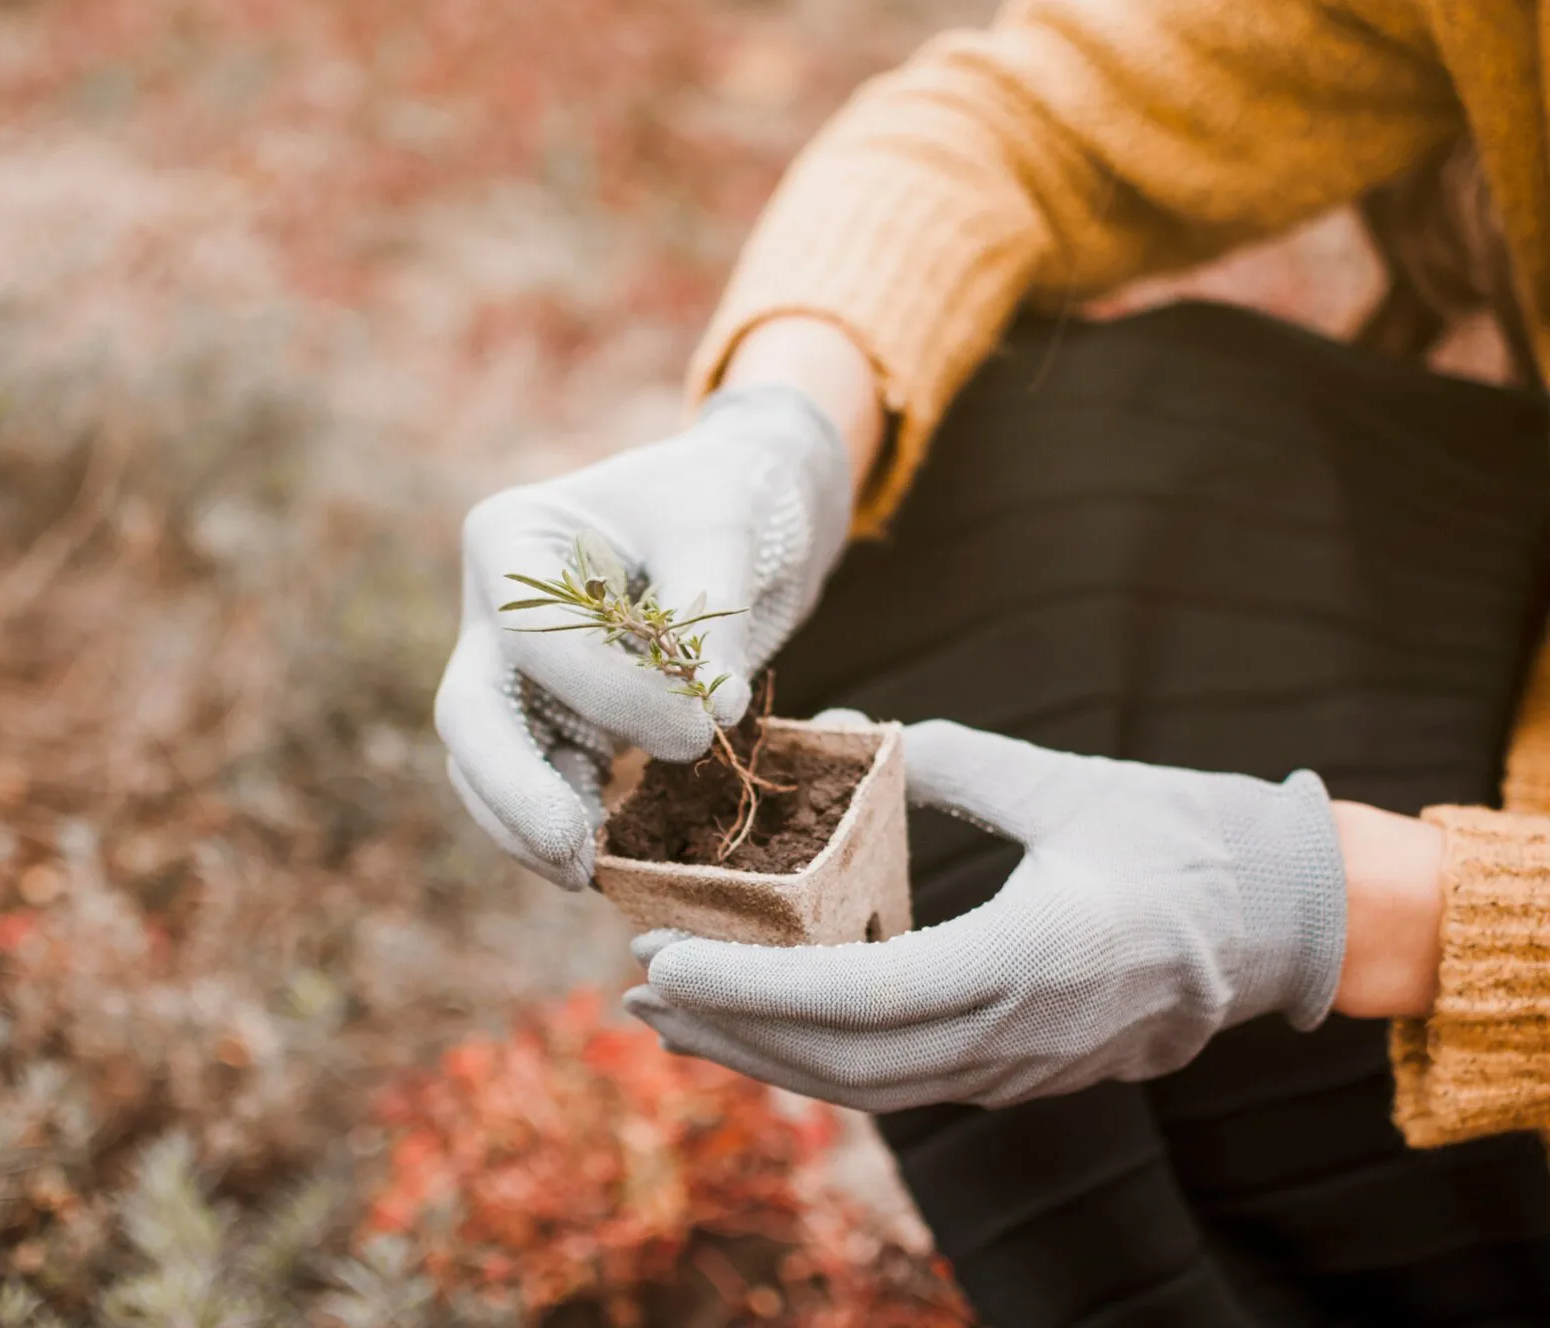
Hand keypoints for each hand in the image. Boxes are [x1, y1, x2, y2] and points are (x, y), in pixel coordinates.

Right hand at [434, 384, 851, 887]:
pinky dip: (565, 823)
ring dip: (529, 826)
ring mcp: (515, 670)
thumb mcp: (726, 526)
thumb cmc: (725, 496)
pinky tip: (605, 864)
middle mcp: (493, 608)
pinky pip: (538, 783)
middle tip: (572, 850)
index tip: (701, 726)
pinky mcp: (553, 719)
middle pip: (471, 713)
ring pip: (488, 764)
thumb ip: (714, 614)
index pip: (533, 636)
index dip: (611, 693)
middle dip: (512, 789)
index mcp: (512, 538)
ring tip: (587, 874)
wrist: (741, 508)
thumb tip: (716, 706)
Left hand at [626, 720, 1347, 1110]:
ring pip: (866, 1086)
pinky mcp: (1021, 1069)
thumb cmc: (1186, 838)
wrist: (1289, 921)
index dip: (750, 993)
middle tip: (637, 993)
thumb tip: (854, 727)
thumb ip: (953, 759)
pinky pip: (902, 1080)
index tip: (663, 965)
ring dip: (764, 1057)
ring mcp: (1020, 1067)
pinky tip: (769, 1030)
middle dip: (730, 1034)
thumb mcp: (1067, 784)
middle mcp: (1015, 1036)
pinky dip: (822, 1059)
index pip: (856, 998)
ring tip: (677, 1023)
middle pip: (842, 1064)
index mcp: (1026, 962)